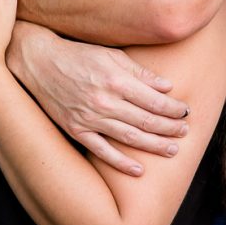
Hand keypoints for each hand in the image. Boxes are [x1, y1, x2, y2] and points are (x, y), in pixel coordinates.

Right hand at [8, 25, 189, 175]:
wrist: (39, 62)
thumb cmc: (78, 55)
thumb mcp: (111, 55)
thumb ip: (139, 72)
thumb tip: (166, 87)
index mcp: (116, 79)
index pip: (154, 100)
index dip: (173, 108)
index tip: (186, 112)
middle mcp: (105, 100)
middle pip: (146, 120)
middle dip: (169, 128)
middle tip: (185, 132)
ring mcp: (90, 117)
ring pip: (130, 137)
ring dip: (154, 145)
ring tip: (172, 149)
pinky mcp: (77, 130)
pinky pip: (102, 151)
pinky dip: (121, 162)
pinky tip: (138, 169)